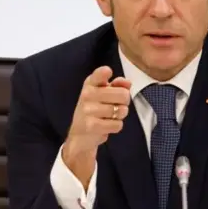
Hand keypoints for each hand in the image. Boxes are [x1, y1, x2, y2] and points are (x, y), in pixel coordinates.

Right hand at [62, 66, 130, 185]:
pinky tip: (106, 126)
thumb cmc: (95, 111)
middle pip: (123, 94)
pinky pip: (117, 124)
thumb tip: (127, 82)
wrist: (80, 136)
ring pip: (121, 110)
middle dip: (125, 102)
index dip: (105, 72)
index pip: (99, 74)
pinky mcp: (91, 125)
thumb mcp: (103, 95)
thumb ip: (117, 86)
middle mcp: (87, 94)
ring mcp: (88, 110)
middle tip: (116, 106)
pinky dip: (116, 126)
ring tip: (110, 117)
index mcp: (90, 84)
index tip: (108, 72)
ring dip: (120, 115)